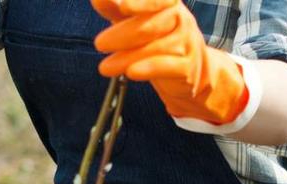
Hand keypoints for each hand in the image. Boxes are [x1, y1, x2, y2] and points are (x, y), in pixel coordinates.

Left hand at [91, 0, 249, 124]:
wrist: (187, 68)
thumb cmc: (157, 37)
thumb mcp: (134, 19)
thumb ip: (115, 7)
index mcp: (168, 2)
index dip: (141, 2)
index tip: (122, 6)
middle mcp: (180, 19)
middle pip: (151, 25)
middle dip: (122, 34)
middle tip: (99, 43)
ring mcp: (186, 43)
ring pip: (156, 48)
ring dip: (127, 57)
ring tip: (104, 67)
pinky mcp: (187, 67)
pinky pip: (167, 66)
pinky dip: (148, 69)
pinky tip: (130, 72)